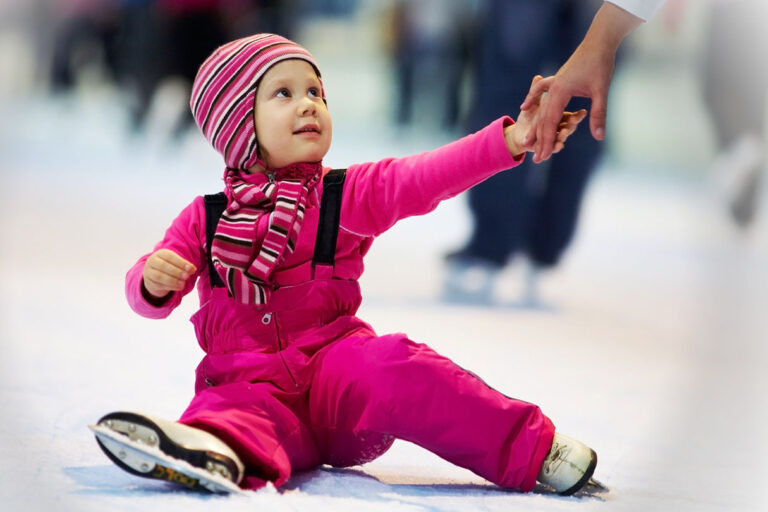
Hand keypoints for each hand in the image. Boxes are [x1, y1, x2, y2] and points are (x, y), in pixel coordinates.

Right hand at [142, 249, 196, 298]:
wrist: (155, 277)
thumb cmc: (169, 267)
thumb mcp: (177, 264)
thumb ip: (185, 266)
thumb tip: (193, 269)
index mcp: (160, 254)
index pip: (170, 256)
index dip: (181, 263)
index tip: (191, 268)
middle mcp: (152, 261)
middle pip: (163, 266)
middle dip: (176, 271)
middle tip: (187, 276)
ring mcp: (148, 272)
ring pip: (159, 276)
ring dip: (172, 280)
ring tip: (183, 283)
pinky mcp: (149, 283)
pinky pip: (158, 285)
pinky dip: (170, 287)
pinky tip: (178, 287)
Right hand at [519, 2, 642, 161]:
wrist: (598, 41)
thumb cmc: (601, 64)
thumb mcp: (601, 91)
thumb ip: (598, 114)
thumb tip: (599, 137)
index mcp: (560, 92)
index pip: (550, 122)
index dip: (546, 141)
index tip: (543, 158)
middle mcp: (553, 89)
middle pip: (543, 119)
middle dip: (539, 140)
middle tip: (536, 159)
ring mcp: (553, 84)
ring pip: (541, 110)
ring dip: (536, 127)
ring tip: (530, 143)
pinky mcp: (557, 81)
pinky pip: (540, 94)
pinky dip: (533, 101)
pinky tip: (525, 108)